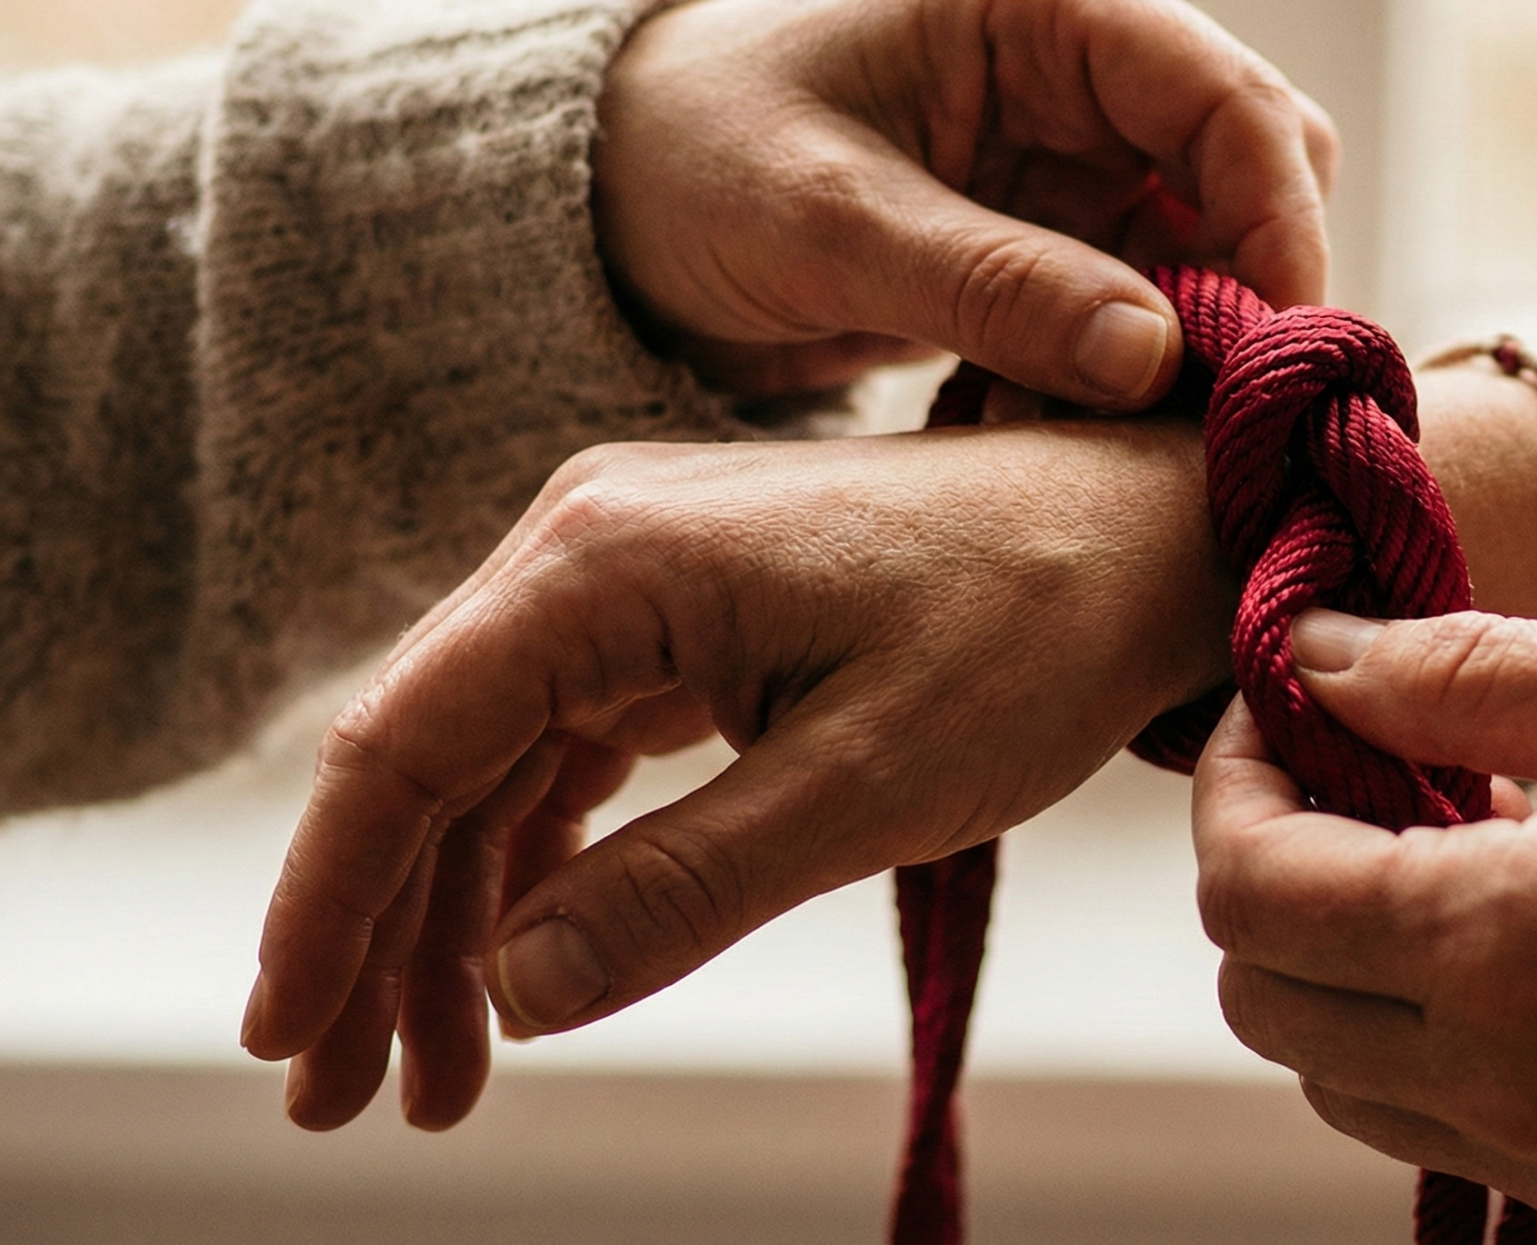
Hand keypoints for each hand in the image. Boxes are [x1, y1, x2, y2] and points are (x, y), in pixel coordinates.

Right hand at [239, 421, 1231, 1130]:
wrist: (1153, 534)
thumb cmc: (1040, 631)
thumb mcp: (870, 783)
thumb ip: (685, 888)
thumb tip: (515, 997)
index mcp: (613, 560)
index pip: (406, 743)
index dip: (327, 904)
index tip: (285, 1041)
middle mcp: (594, 545)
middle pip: (425, 758)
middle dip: (374, 936)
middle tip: (342, 1102)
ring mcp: (634, 575)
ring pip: (488, 766)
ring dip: (451, 919)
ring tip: (433, 1083)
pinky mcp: (684, 614)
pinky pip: (565, 749)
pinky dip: (536, 863)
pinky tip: (519, 973)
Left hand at [593, 0, 1335, 399]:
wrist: (616, 200)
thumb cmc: (695, 163)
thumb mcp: (828, 228)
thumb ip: (992, 285)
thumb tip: (1160, 357)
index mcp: (1041, 5)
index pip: (1232, 101)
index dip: (1279, 229)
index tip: (1278, 361)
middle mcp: (1087, 66)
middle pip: (1255, 175)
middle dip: (1250, 300)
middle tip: (1214, 424)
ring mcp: (1082, 151)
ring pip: (1216, 254)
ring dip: (1184, 355)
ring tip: (1100, 441)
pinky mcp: (1062, 231)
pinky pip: (1150, 309)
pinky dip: (1125, 379)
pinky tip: (1052, 432)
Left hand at [1192, 611, 1536, 1243]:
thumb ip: (1474, 675)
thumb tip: (1318, 658)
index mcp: (1503, 946)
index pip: (1250, 888)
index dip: (1234, 780)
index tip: (1289, 702)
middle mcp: (1502, 1082)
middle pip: (1263, 998)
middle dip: (1274, 872)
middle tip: (1374, 769)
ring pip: (1338, 1077)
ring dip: (1347, 961)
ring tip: (1466, 850)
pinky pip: (1445, 1126)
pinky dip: (1431, 1036)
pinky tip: (1532, 940)